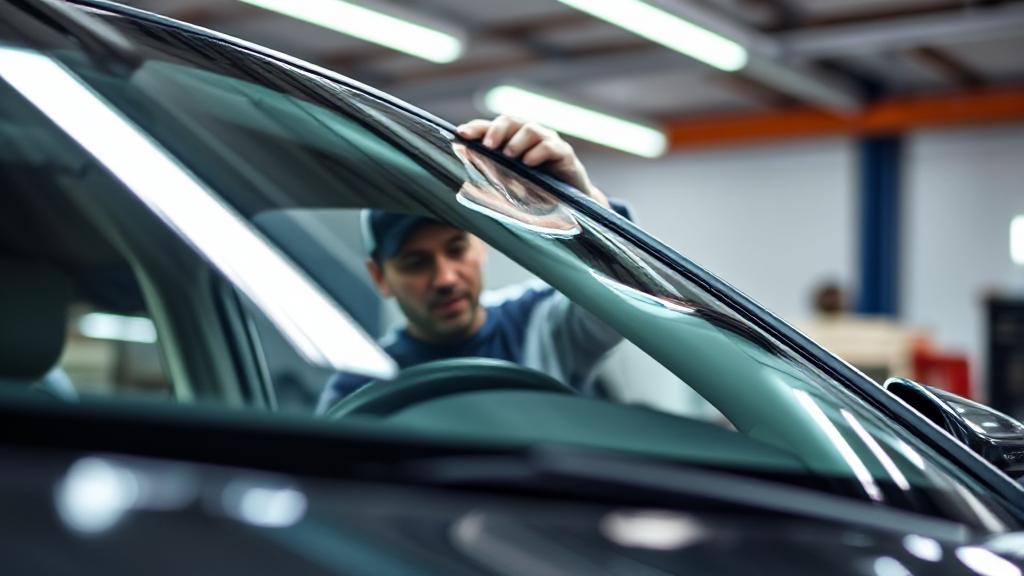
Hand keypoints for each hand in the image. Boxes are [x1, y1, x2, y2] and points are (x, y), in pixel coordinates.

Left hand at [456, 115, 608, 208]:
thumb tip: (463, 172)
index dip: (476, 128)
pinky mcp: (564, 153)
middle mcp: (529, 135)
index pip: (491, 126)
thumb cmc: (535, 190)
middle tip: (488, 146)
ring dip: (516, 141)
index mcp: (512, 139)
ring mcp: (548, 141)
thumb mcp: (510, 180)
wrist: (568, 204)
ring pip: (530, 129)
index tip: (460, 134)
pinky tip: (528, 162)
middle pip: (510, 120)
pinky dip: (537, 152)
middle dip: (496, 130)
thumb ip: (493, 172)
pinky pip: (550, 147)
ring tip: (508, 155)